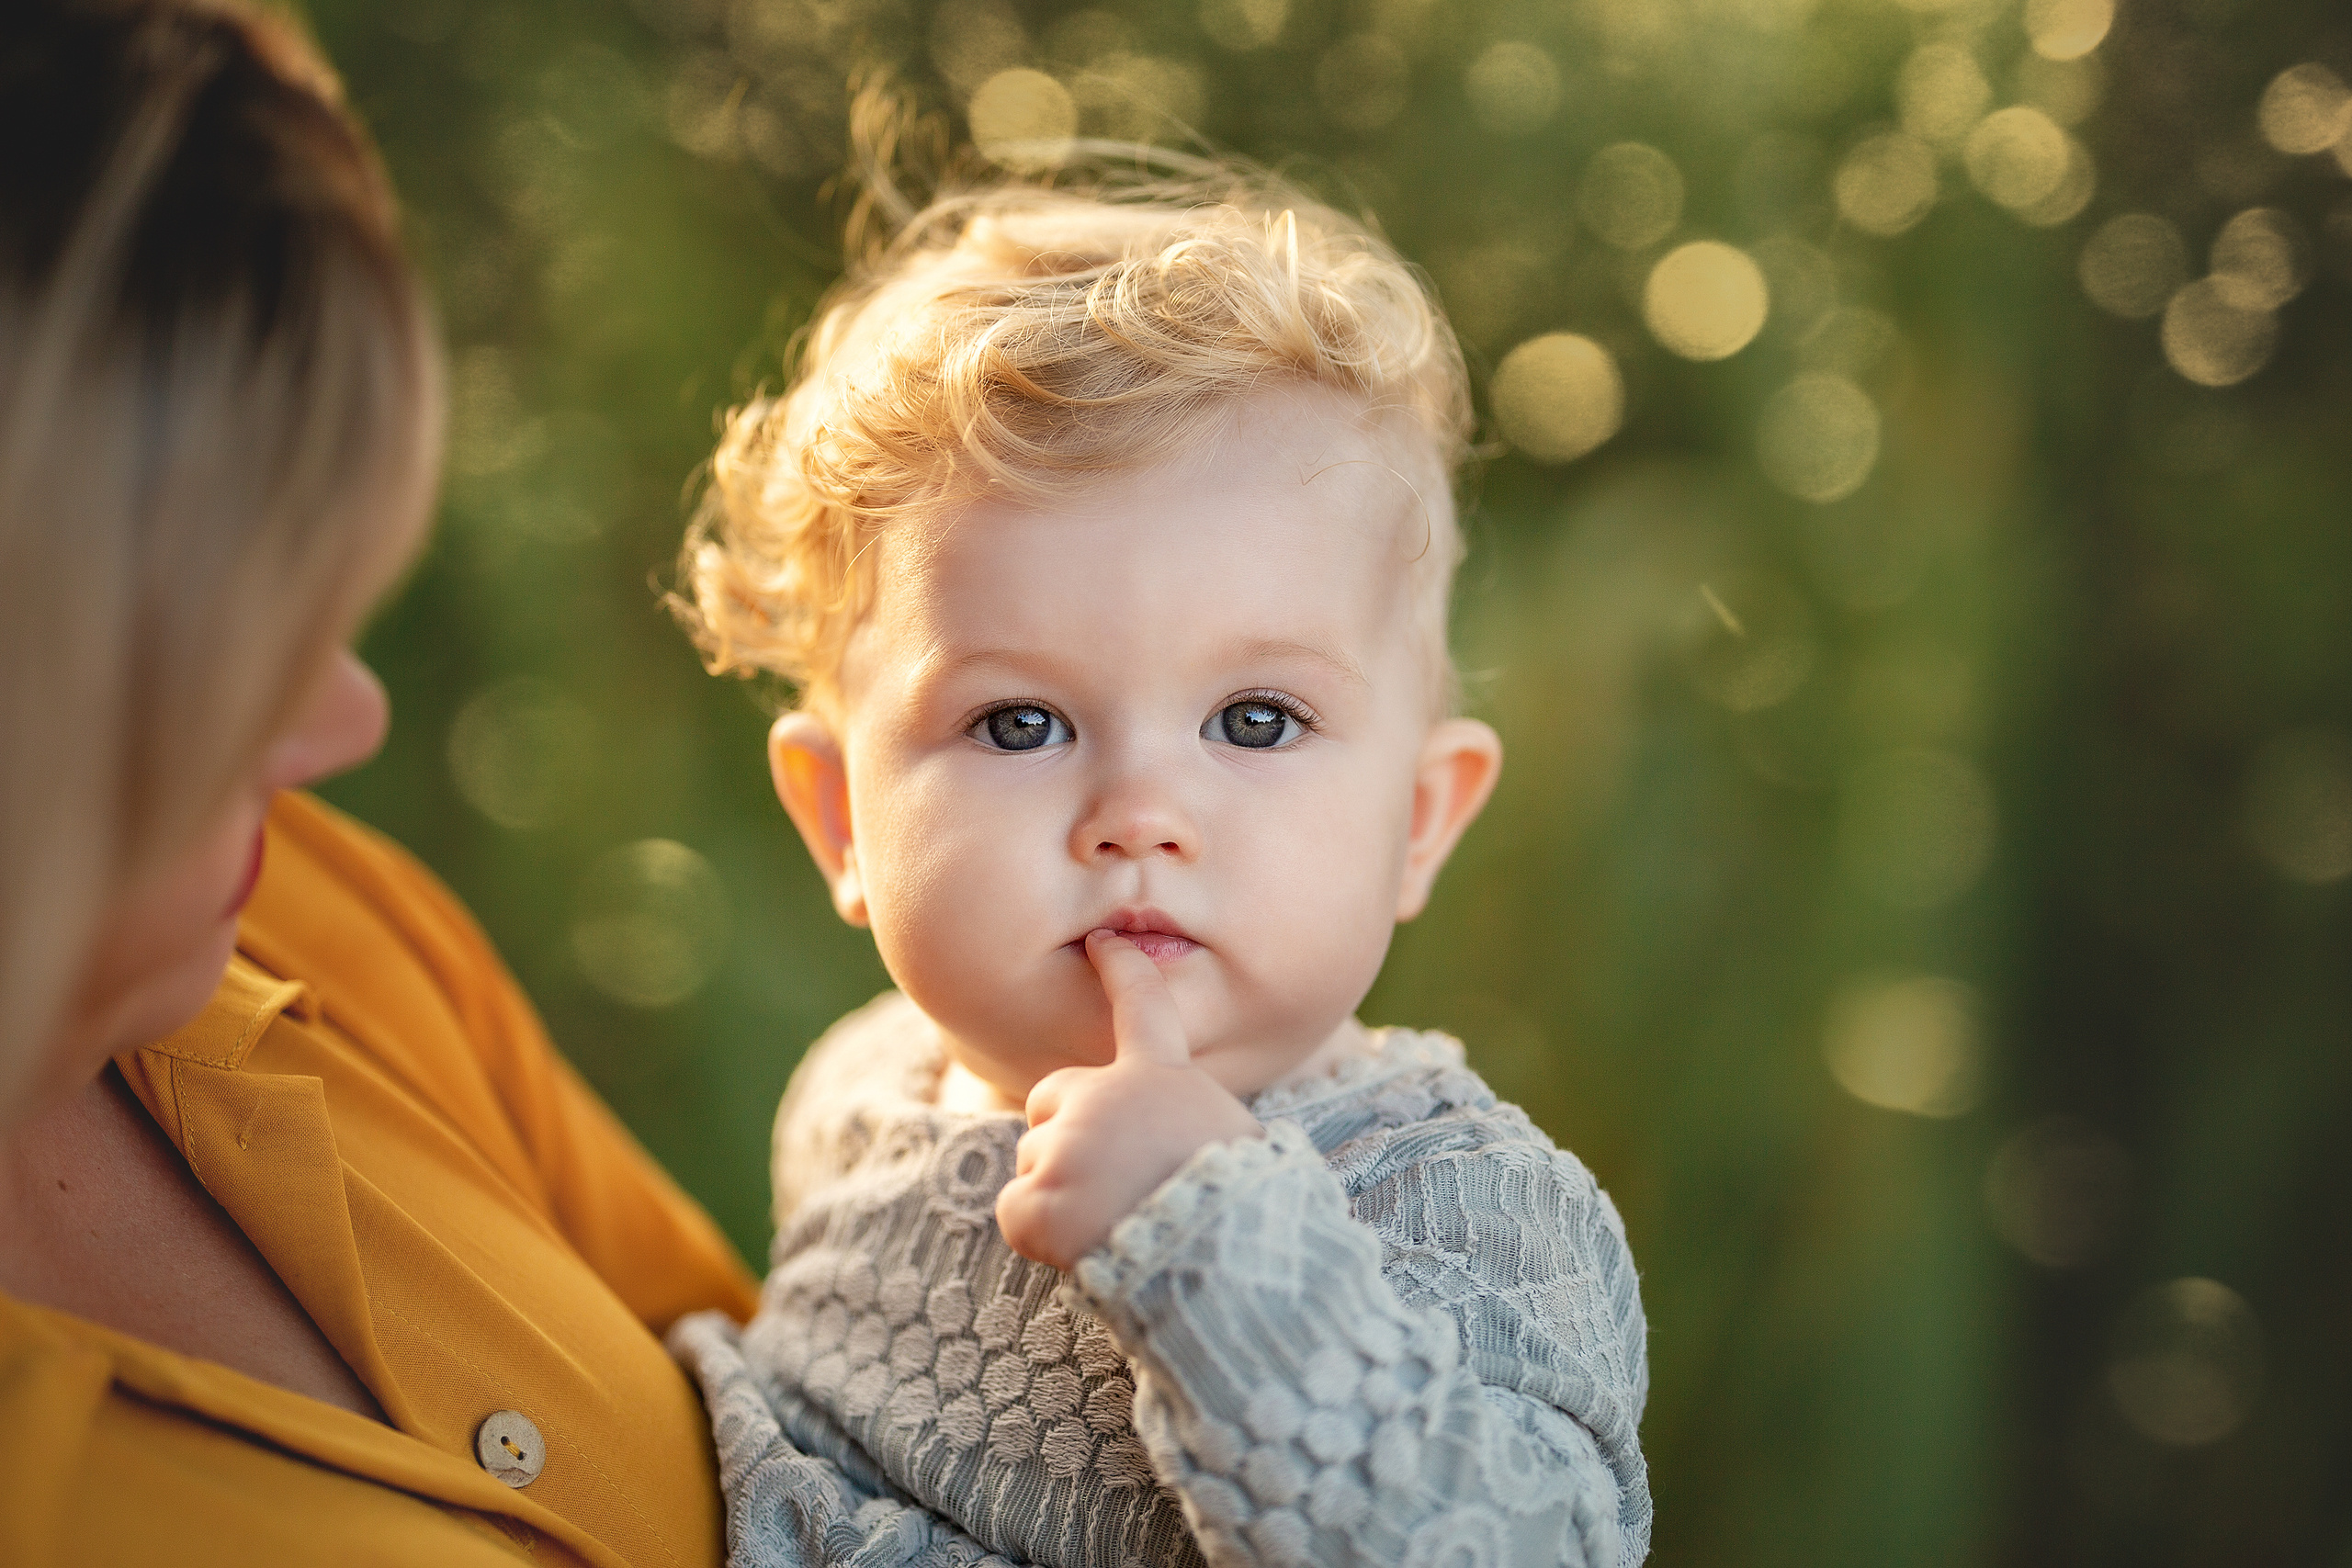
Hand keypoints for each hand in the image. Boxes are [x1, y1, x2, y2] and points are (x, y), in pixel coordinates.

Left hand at [995, 930, 1262, 1269]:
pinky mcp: (1038, 1199)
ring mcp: (1065, 1145)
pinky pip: (1017, 1213)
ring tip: (1115, 1222)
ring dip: (1061, 1193)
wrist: (1225, 1260)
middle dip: (1061, 1131)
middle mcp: (1104, 1098)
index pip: (1143, 1008)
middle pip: (1049, 1097)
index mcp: (1162, 1079)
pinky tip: (1084, 1247)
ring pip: (1034, 1161)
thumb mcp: (1235, 1139)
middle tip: (1105, 1179)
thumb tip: (1177, 1142)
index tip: (1103, 941)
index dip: (1123, 970)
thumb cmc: (1244, 1208)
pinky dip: (1041, 1235)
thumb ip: (1189, 1120)